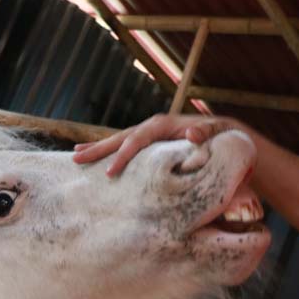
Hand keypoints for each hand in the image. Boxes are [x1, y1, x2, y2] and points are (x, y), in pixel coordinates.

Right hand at [72, 114, 241, 177]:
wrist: (223, 133)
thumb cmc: (219, 138)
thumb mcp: (215, 136)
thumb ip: (205, 133)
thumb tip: (194, 131)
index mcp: (163, 125)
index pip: (137, 141)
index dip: (123, 156)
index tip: (110, 173)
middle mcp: (153, 126)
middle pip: (121, 137)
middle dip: (98, 149)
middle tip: (76, 159)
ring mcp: (150, 133)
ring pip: (119, 140)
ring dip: (98, 147)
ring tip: (76, 155)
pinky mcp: (150, 141)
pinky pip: (126, 146)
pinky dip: (110, 150)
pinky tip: (94, 155)